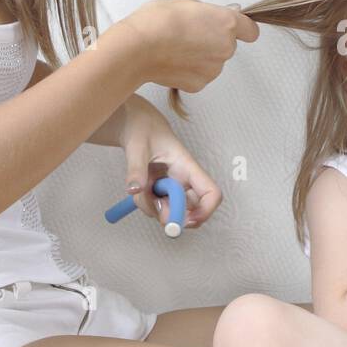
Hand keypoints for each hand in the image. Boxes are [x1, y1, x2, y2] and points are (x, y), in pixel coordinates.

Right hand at [113, 0, 258, 91]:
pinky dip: (190, 70)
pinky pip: (200, 75)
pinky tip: (173, 61)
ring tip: (176, 48)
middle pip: (228, 45)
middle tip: (189, 34)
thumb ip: (210, 12)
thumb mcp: (187, 3)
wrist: (136, 49)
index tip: (233, 28)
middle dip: (213, 40)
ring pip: (213, 62)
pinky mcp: (200, 84)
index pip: (250, 31)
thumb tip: (221, 17)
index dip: (241, 29)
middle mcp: (225, 48)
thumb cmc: (156, 22)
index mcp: (226, 23)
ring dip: (201, 56)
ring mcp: (214, 69)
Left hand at [119, 99, 221, 230]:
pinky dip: (146, 204)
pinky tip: (139, 189)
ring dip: (153, 208)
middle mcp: (185, 180)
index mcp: (188, 167)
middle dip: (171, 215)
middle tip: (152, 205)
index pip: (211, 193)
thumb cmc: (143, 129)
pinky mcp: (162, 191)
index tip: (187, 221)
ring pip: (170, 211)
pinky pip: (157, 207)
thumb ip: (136, 169)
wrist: (135, 124)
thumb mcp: (137, 147)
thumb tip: (134, 190)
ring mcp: (173, 187)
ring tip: (140, 188)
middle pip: (191, 210)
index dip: (205, 211)